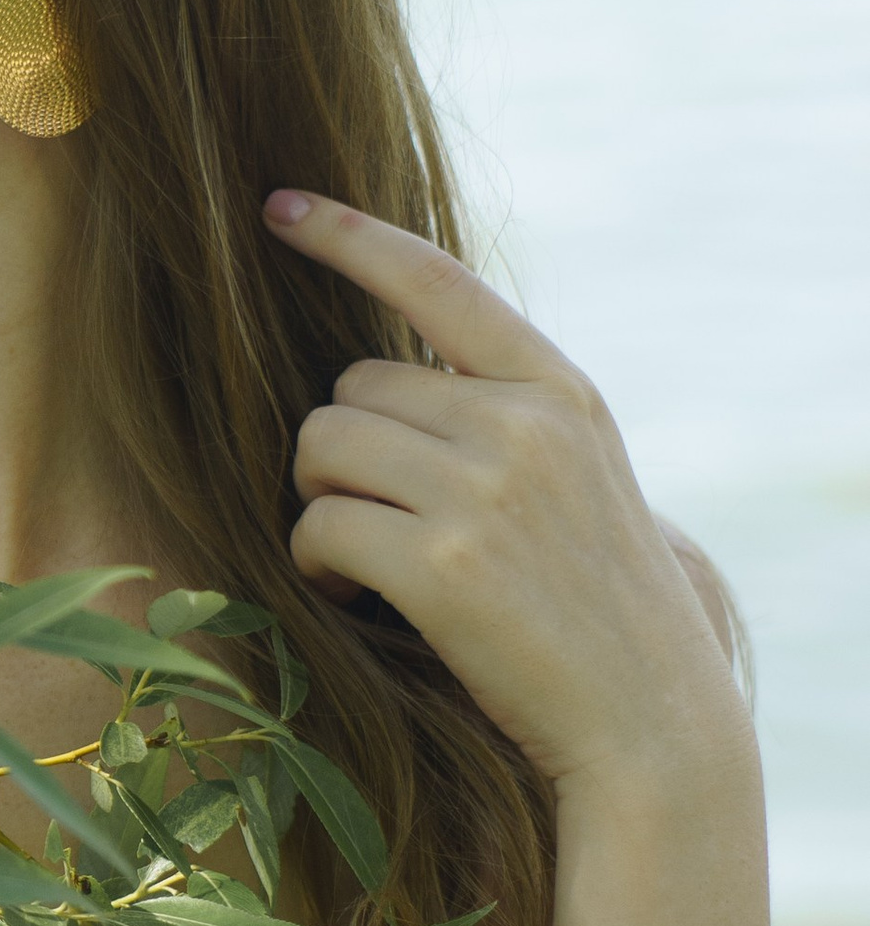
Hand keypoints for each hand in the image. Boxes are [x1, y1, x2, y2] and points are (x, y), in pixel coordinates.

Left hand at [265, 192, 746, 801]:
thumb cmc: (593, 606)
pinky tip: (358, 598)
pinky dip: (315, 565)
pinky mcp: (441, 567)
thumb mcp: (577, 478)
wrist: (647, 720)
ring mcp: (484, 492)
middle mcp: (524, 424)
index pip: (441, 282)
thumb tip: (376, 378)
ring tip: (367, 561)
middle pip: (350, 388)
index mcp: (560, 391)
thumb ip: (502, 416)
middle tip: (376, 518)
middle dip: (340, 451)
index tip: (278, 205)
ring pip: (320, 449)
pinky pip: (316, 529)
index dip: (350, 238)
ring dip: (318, 506)